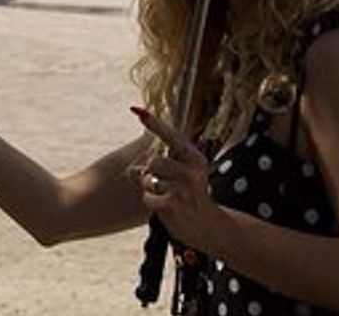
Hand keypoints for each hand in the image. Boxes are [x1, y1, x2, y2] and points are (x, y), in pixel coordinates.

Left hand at [132, 106, 227, 250]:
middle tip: (162, 183)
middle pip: (155, 161)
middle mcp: (192, 170)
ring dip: (151, 189)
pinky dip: (151, 203)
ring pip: (149, 179)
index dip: (155, 124)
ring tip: (166, 197)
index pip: (172, 137)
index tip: (138, 110)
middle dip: (151, 173)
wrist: (206, 227)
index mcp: (195, 158)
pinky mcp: (173, 203)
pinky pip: (147, 197)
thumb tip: (131, 167)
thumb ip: (164, 165)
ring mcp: (183, 187)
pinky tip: (165, 208)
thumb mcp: (184, 176)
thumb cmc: (190, 198)